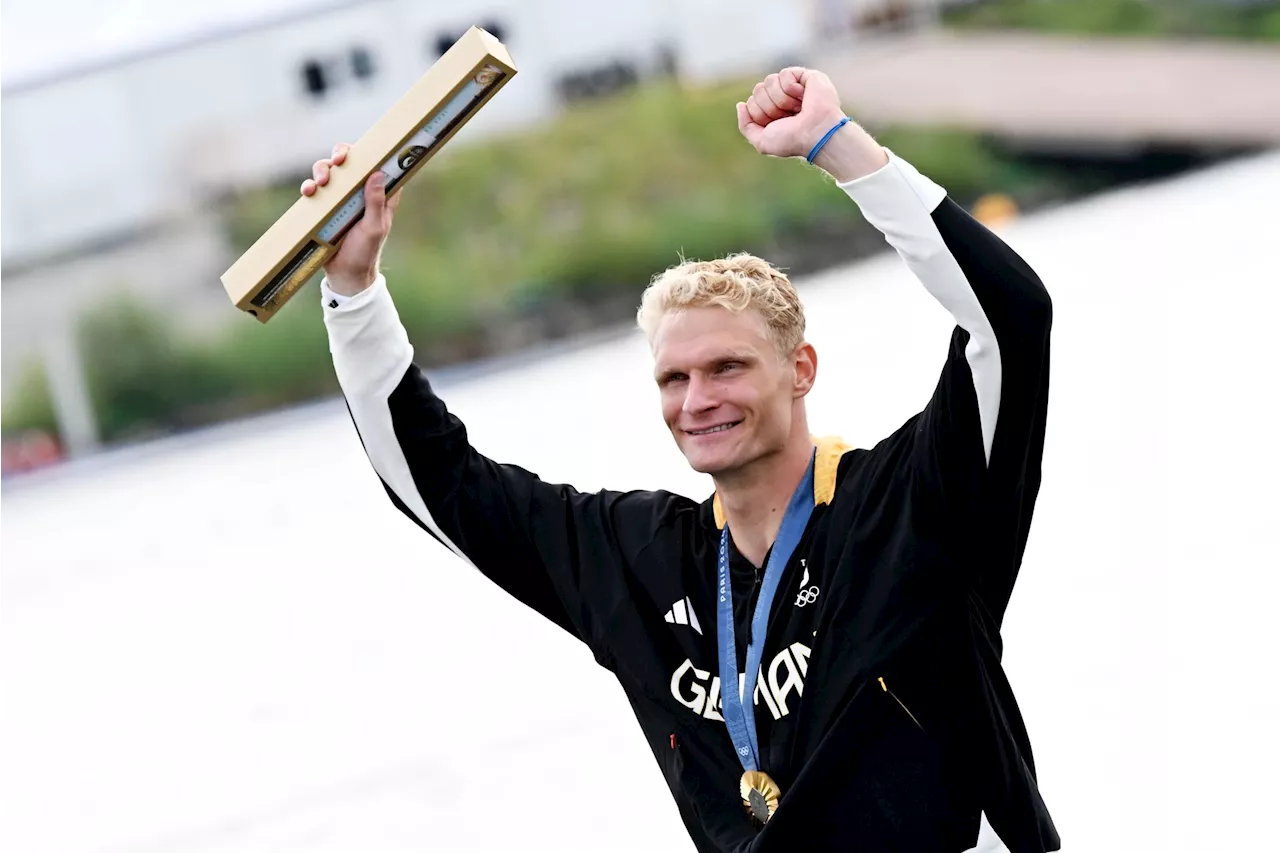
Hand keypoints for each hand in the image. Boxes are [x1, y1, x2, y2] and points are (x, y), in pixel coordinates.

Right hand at [300, 143, 401, 295]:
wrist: (344, 275)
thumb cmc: (365, 252)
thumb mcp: (374, 228)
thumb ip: (376, 203)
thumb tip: (377, 174)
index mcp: (380, 196)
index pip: (379, 165)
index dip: (373, 152)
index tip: (366, 146)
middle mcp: (360, 193)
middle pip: (351, 162)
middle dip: (342, 155)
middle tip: (339, 159)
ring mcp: (341, 198)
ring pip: (330, 172)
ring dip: (323, 170)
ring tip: (321, 182)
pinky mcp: (324, 207)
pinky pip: (315, 189)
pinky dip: (310, 186)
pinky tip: (309, 191)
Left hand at [736, 68, 845, 159]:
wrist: (815, 134)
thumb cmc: (792, 140)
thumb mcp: (762, 141)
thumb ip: (746, 126)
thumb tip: (740, 105)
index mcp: (772, 113)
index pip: (751, 103)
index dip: (760, 114)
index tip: (778, 125)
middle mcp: (782, 98)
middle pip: (758, 90)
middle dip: (769, 107)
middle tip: (788, 116)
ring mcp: (793, 87)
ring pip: (769, 81)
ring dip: (780, 99)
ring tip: (797, 108)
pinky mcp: (805, 76)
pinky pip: (784, 74)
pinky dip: (791, 88)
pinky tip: (803, 97)